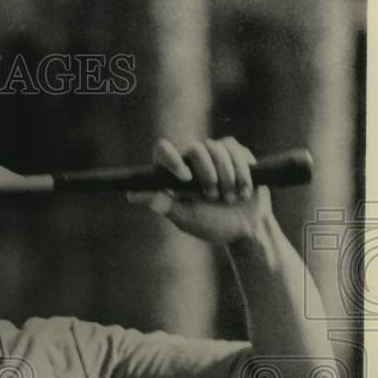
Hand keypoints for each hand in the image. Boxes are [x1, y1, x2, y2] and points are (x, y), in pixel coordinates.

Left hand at [127, 136, 273, 244]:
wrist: (246, 229)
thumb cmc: (211, 225)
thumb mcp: (185, 217)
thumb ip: (163, 204)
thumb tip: (132, 195)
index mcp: (174, 174)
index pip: (163, 151)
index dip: (172, 160)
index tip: (185, 177)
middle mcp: (191, 161)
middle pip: (195, 149)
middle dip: (208, 173)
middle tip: (213, 196)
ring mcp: (213, 154)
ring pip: (217, 149)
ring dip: (226, 176)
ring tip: (230, 199)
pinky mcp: (234, 153)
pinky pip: (235, 150)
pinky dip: (241, 171)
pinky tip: (244, 190)